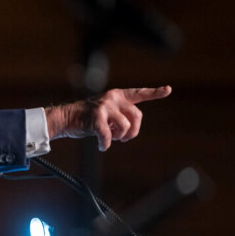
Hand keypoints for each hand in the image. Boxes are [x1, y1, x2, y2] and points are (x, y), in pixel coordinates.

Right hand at [45, 86, 171, 150]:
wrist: (66, 118)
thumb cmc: (87, 118)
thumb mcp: (107, 111)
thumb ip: (121, 115)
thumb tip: (130, 130)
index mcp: (117, 96)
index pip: (139, 93)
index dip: (154, 93)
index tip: (168, 89)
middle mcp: (113, 98)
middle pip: (137, 116)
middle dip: (133, 131)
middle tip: (124, 138)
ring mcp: (104, 107)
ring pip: (125, 126)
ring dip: (119, 137)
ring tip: (110, 138)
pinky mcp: (96, 117)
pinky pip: (108, 136)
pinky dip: (105, 144)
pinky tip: (102, 146)